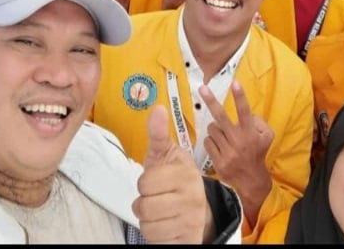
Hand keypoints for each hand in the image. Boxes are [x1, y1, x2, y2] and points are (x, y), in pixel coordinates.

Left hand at [132, 105, 207, 242]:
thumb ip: (159, 134)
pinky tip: (166, 226)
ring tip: (161, 211)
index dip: (145, 183)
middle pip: (143, 206)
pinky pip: (156, 241)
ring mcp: (191, 221)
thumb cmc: (176, 179)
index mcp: (185, 174)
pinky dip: (156, 236)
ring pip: (147, 225)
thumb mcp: (167, 154)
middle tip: (157, 197)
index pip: (145, 182)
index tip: (157, 181)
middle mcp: (192, 198)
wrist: (200, 208)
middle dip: (144, 202)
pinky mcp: (188, 240)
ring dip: (148, 220)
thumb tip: (157, 108)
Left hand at [199, 81, 272, 226]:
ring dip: (215, 128)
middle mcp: (238, 141)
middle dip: (211, 100)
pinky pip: (208, 142)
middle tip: (202, 87)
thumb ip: (258, 121)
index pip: (244, 111)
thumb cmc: (257, 152)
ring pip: (212, 129)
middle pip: (221, 117)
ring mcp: (227, 152)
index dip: (240, 97)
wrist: (251, 180)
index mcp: (250, 133)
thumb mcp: (266, 136)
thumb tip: (247, 113)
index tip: (235, 83)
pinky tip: (220, 146)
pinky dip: (212, 141)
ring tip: (224, 134)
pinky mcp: (218, 161)